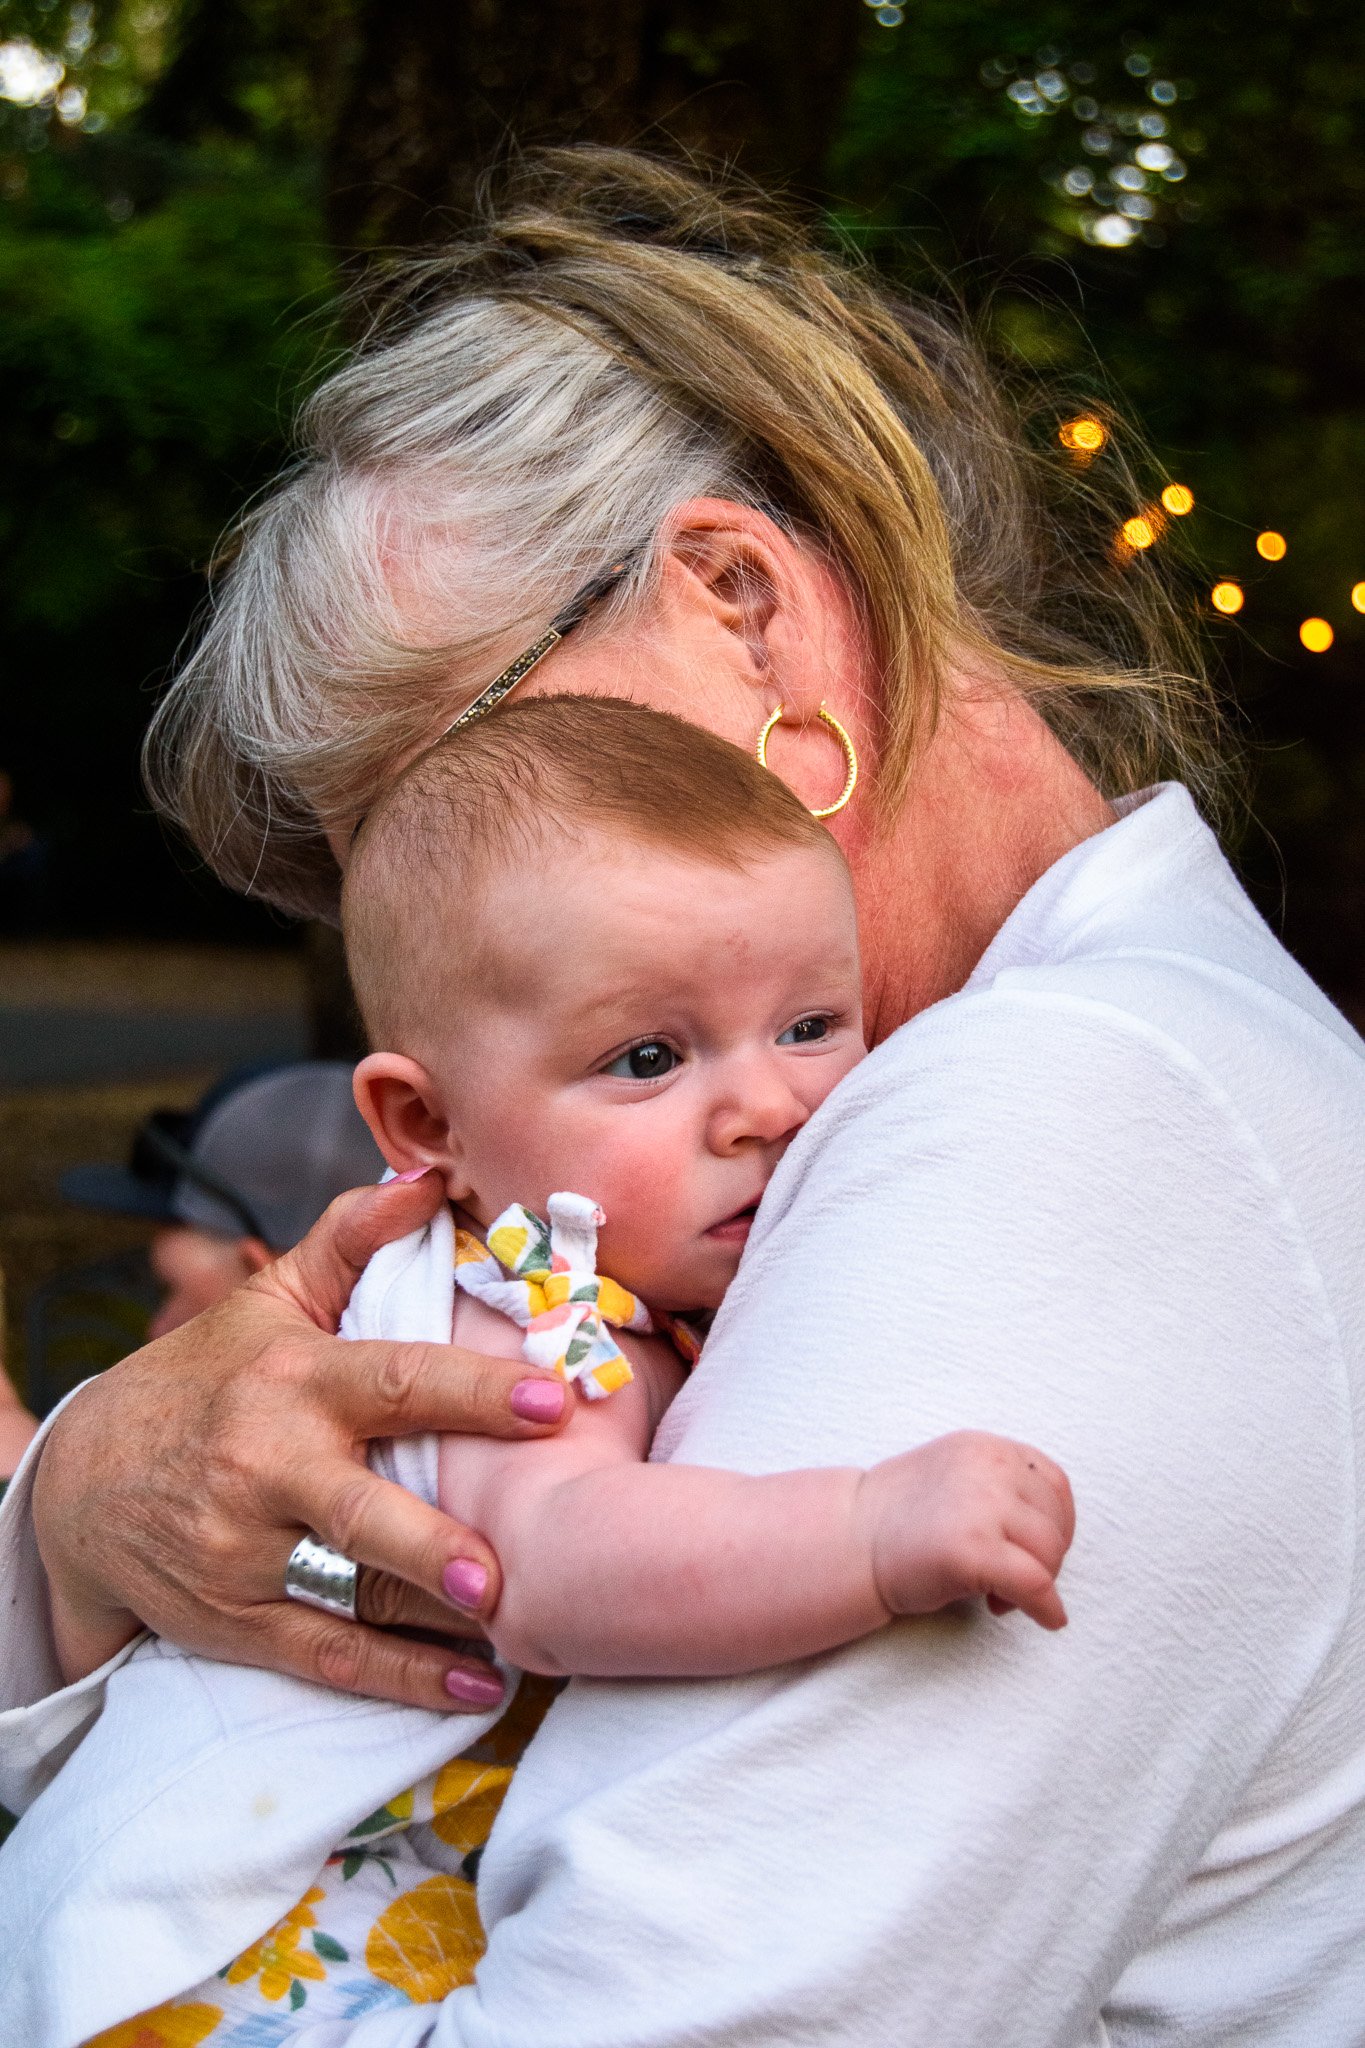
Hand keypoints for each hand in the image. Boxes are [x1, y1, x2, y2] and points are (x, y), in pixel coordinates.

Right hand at [32, 1170, 570, 1710]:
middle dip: (429, 1541)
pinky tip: (477, 1685)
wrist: (85, 1482)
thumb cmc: (209, 1378)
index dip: (473, 1391)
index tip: (553, 1401)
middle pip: (359, 1509)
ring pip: (349, 1594)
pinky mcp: (236, 1621)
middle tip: (500, 1569)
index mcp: (293, 1380)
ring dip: (432, 1623)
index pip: (394, 1381)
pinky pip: (328, 1657)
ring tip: (520, 1633)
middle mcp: (267, 1467)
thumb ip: (352, 1239)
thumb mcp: (270, 1301)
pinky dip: (402, 1679)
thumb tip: (430, 1180)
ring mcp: (245, 1552)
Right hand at [857, 1431, 1074, 1631]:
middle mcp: (988, 1468)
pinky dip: (1048, 1608)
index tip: (1039, 1550)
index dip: (1057, 1524)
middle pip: (1054, 1523)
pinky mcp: (973, 1550)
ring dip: (1039, 1583)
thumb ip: (999, 1485)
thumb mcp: (955, 1475)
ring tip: (1000, 1596)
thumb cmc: (898, 1518)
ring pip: (1049, 1554)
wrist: (848, 1540)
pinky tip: (1046, 1620)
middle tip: (1014, 1580)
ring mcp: (981, 1506)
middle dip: (1046, 1559)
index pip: (1053, 1483)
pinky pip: (1035, 1584)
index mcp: (985, 1447)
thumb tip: (1051, 1529)